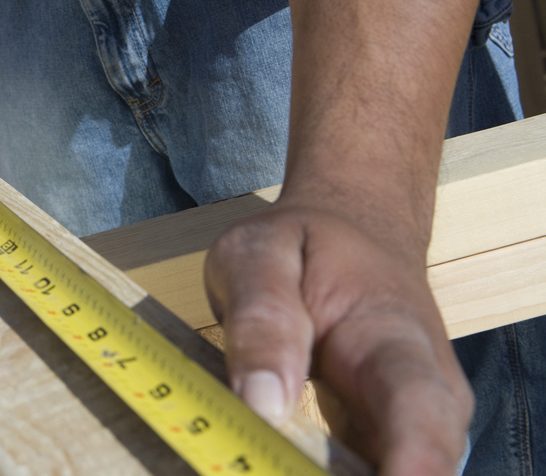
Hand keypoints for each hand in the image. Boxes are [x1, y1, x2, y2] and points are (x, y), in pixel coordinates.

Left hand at [205, 199, 472, 474]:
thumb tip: (261, 403)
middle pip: (417, 467)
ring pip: (385, 474)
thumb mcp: (261, 254)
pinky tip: (274, 464)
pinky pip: (358, 475)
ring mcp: (408, 430)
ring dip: (320, 474)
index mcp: (396, 340)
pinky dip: (312, 472)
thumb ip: (262, 318)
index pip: (418, 414)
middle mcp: (425, 398)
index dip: (410, 465)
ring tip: (266, 464)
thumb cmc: (305, 247)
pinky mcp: (378, 448)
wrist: (353, 234)